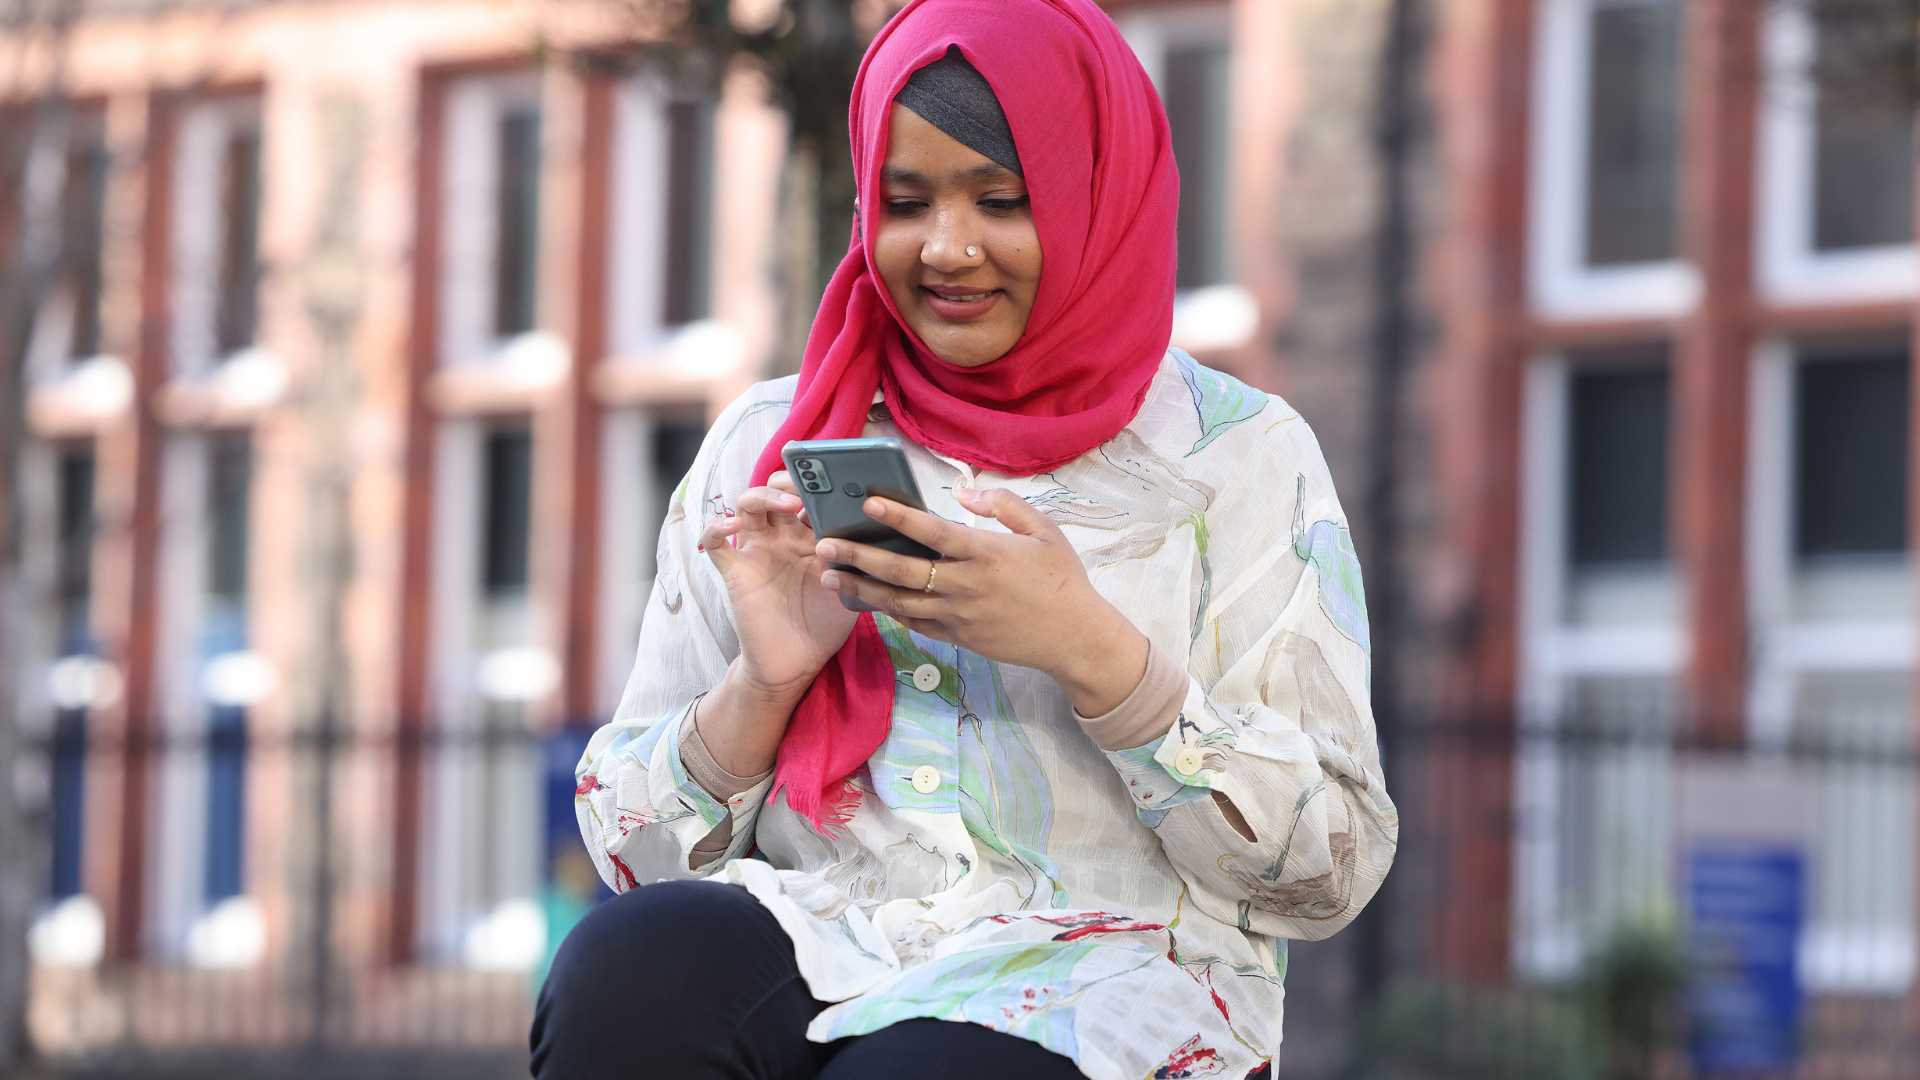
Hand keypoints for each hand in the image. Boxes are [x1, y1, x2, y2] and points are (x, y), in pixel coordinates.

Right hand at [699, 471, 857, 699]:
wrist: (796, 664)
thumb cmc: (824, 625)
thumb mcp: (851, 587)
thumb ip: (858, 559)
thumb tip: (879, 530)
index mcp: (810, 537)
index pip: (810, 497)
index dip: (820, 484)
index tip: (840, 480)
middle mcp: (782, 538)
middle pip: (776, 491)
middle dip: (790, 481)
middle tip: (811, 486)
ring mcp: (756, 551)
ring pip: (747, 505)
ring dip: (764, 496)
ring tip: (787, 504)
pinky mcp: (735, 571)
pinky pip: (716, 542)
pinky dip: (717, 527)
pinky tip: (732, 525)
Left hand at [814, 487, 1148, 714]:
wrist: (1075, 637)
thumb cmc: (1061, 579)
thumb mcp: (1044, 531)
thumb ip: (1003, 506)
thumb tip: (963, 493)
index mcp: (985, 554)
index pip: (932, 533)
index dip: (898, 516)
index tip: (867, 502)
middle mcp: (965, 586)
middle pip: (902, 571)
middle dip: (859, 556)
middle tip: (823, 544)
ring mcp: (958, 616)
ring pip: (898, 602)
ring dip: (860, 589)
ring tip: (828, 576)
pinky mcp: (958, 638)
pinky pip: (914, 624)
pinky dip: (887, 612)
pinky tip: (864, 600)